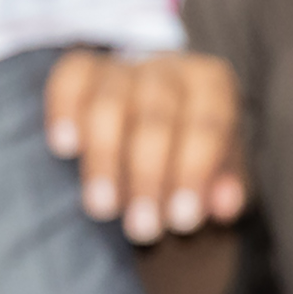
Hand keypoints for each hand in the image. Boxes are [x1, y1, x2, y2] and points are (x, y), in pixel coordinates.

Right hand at [45, 47, 246, 242]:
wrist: (156, 105)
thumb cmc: (191, 144)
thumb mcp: (220, 161)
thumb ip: (228, 182)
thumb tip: (224, 206)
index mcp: (210, 83)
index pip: (208, 122)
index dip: (195, 171)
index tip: (182, 220)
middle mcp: (167, 67)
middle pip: (156, 115)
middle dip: (147, 175)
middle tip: (141, 229)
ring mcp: (122, 65)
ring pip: (110, 103)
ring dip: (105, 159)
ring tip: (102, 208)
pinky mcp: (83, 66)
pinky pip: (71, 78)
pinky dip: (65, 110)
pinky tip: (64, 148)